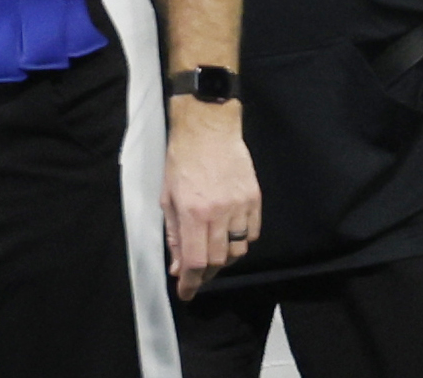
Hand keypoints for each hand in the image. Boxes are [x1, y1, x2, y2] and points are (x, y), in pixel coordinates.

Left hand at [161, 99, 260, 300]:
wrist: (208, 129)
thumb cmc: (181, 160)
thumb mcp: (167, 197)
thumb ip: (173, 234)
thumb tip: (177, 266)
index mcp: (192, 212)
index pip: (195, 261)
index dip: (190, 283)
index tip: (186, 294)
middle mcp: (218, 213)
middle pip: (218, 260)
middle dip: (206, 273)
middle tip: (196, 273)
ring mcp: (240, 206)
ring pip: (238, 251)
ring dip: (224, 258)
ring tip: (211, 253)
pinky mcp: (255, 199)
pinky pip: (251, 234)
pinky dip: (240, 241)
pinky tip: (228, 235)